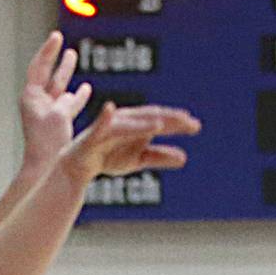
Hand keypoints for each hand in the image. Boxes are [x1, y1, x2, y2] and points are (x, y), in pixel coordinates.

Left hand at [19, 32, 92, 172]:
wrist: (46, 167)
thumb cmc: (47, 143)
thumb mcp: (58, 116)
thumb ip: (66, 101)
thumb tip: (73, 93)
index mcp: (31, 98)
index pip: (38, 67)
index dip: (48, 50)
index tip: (57, 36)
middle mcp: (38, 103)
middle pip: (47, 74)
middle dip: (55, 58)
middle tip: (61, 41)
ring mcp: (48, 113)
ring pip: (59, 87)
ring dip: (66, 72)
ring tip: (73, 55)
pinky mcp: (58, 123)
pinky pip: (69, 104)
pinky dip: (77, 96)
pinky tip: (86, 89)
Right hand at [62, 101, 199, 181]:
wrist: (80, 165)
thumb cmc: (109, 156)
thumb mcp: (139, 159)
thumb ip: (160, 156)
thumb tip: (185, 158)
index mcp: (137, 124)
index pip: (160, 120)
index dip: (177, 121)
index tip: (195, 125)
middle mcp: (126, 120)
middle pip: (148, 117)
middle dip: (167, 119)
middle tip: (187, 122)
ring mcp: (109, 125)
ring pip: (128, 123)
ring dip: (141, 122)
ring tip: (159, 124)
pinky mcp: (93, 134)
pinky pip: (99, 124)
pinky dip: (103, 116)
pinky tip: (109, 108)